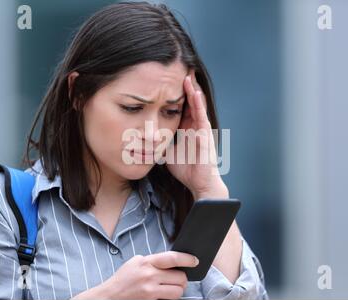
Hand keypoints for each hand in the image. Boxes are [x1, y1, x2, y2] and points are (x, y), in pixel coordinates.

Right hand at [71, 251, 198, 299]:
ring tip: (169, 289)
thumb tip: (173, 261)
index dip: (187, 259)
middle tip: (176, 280)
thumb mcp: (136, 263)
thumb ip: (153, 261)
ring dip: (177, 291)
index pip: (173, 258)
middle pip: (180, 277)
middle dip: (181, 279)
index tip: (195, 261)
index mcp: (146, 262)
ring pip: (178, 292)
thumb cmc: (123, 279)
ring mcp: (150, 291)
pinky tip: (161, 296)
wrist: (109, 297)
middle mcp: (149, 276)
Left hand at [166, 70, 228, 199]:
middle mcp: (194, 125)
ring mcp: (201, 128)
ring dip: (192, 90)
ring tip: (186, 74)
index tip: (165, 80)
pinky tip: (194, 92)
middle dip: (184, 86)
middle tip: (178, 69)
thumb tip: (142, 138)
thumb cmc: (186, 169)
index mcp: (186, 128)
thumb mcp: (167, 151)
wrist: (199, 183)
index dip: (174, 93)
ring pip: (197, 105)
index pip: (180, 106)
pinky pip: (201, 115)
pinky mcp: (205, 134)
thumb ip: (158, 142)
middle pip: (189, 101)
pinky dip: (198, 104)